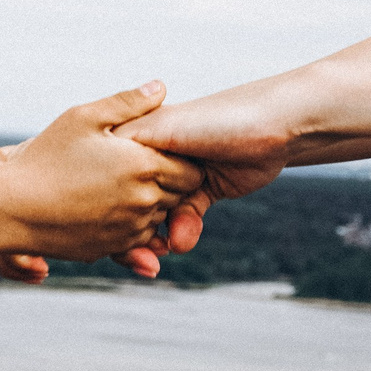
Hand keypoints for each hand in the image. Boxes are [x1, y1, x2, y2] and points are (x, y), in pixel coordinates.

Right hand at [0, 82, 201, 262]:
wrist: (13, 208)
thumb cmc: (46, 157)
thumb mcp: (83, 118)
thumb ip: (128, 103)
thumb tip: (161, 87)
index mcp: (142, 165)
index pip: (191, 170)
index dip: (181, 160)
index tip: (162, 152)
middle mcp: (143, 201)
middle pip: (180, 196)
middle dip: (170, 182)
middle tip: (144, 168)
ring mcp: (129, 229)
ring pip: (160, 218)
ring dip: (152, 204)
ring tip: (122, 186)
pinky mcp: (113, 249)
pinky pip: (139, 239)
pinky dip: (133, 225)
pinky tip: (107, 207)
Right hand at [119, 78, 301, 253]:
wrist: (274, 126)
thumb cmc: (217, 116)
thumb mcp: (162, 125)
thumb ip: (127, 139)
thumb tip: (95, 161)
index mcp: (142, 139)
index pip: (112, 174)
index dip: (104, 198)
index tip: (101, 219)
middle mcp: (159, 158)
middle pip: (134, 202)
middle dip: (132, 230)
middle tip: (130, 249)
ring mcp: (182, 178)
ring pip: (158, 217)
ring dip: (157, 239)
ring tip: (157, 254)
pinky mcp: (204, 193)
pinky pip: (184, 221)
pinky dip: (182, 233)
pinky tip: (181, 241)